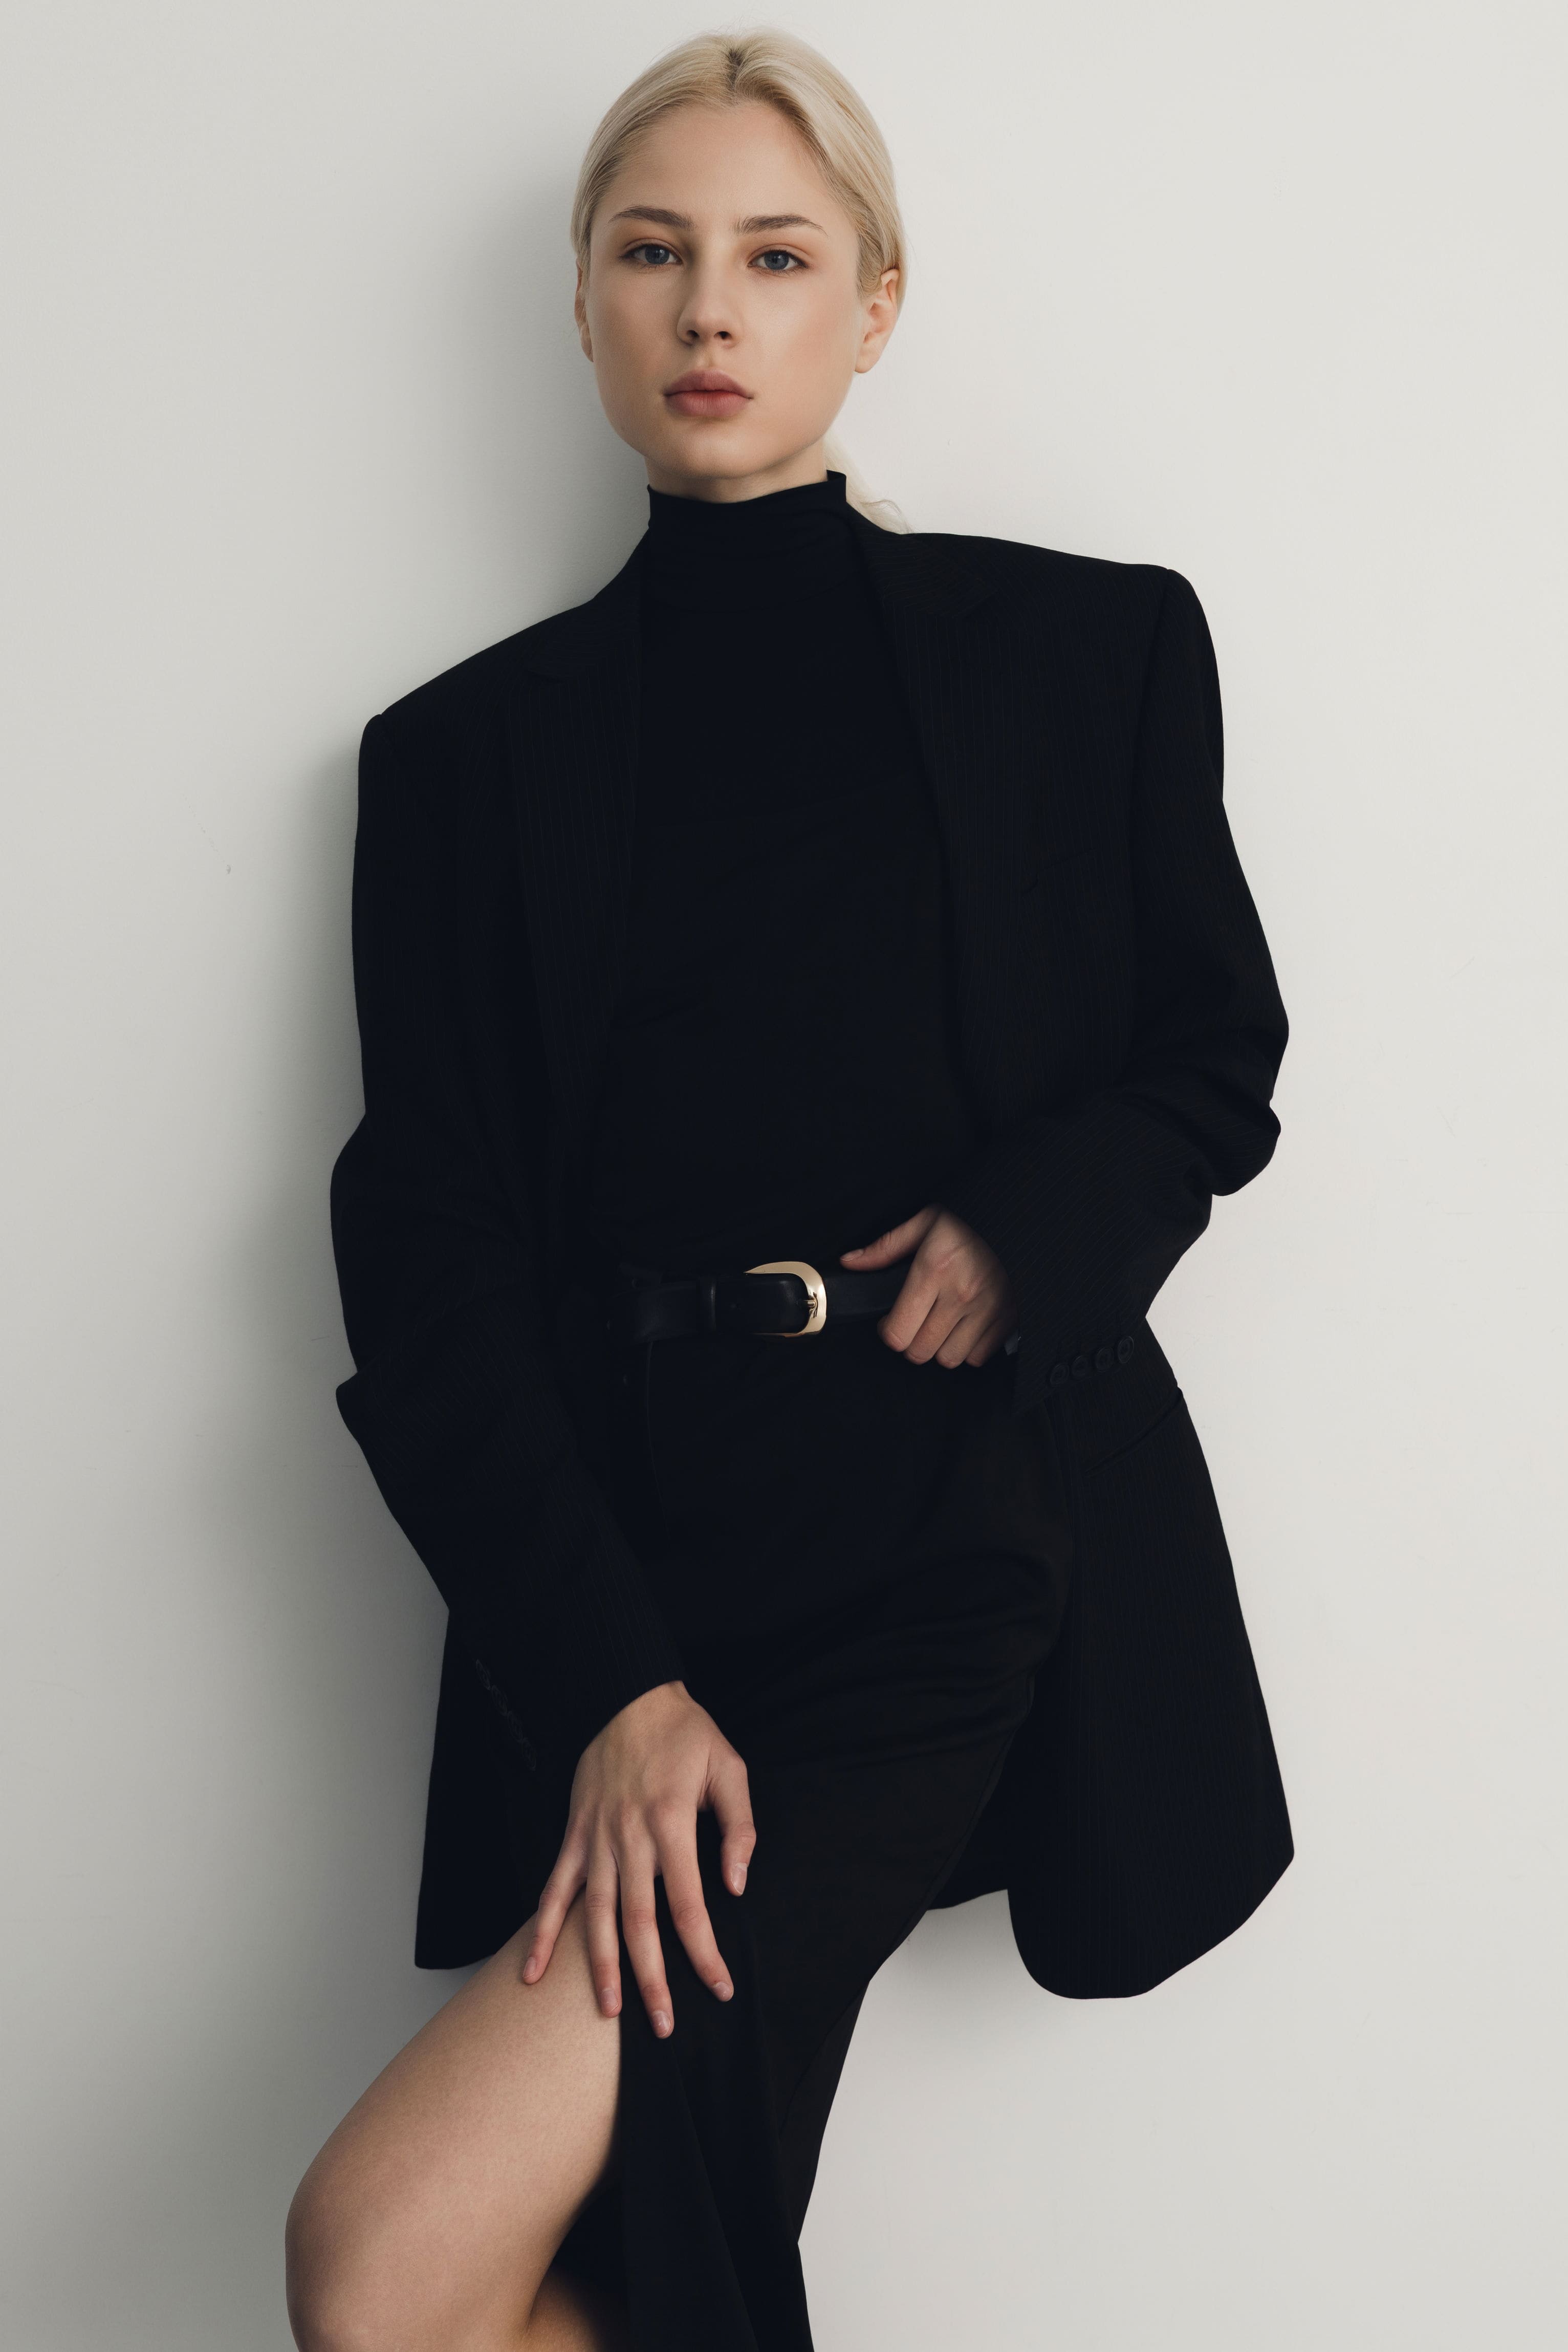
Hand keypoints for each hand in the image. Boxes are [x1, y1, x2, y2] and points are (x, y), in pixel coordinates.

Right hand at [522, 1681, 754, 2038]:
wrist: (629, 1694)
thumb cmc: (687, 1734)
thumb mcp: (729, 1769)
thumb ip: (738, 1829)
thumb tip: (737, 1886)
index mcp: (673, 1822)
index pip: (690, 1903)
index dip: (704, 1951)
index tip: (719, 1988)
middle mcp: (631, 1837)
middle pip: (640, 1920)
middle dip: (652, 1977)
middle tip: (663, 2025)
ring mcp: (596, 1838)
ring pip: (596, 1913)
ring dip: (601, 1964)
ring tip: (609, 2012)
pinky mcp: (574, 1834)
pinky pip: (556, 1888)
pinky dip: (545, 1930)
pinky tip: (534, 1971)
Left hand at [841, 1204, 1018, 1367]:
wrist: (1020, 1220)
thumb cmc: (969, 1222)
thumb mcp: (923, 1223)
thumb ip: (885, 1247)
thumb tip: (851, 1262)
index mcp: (934, 1269)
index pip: (898, 1332)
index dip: (887, 1332)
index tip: (890, 1322)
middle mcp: (961, 1294)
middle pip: (920, 1351)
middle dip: (911, 1342)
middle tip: (915, 1323)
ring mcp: (987, 1309)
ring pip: (949, 1359)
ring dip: (940, 1348)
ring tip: (941, 1325)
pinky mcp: (1008, 1318)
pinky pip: (977, 1356)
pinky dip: (969, 1348)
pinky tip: (965, 1326)